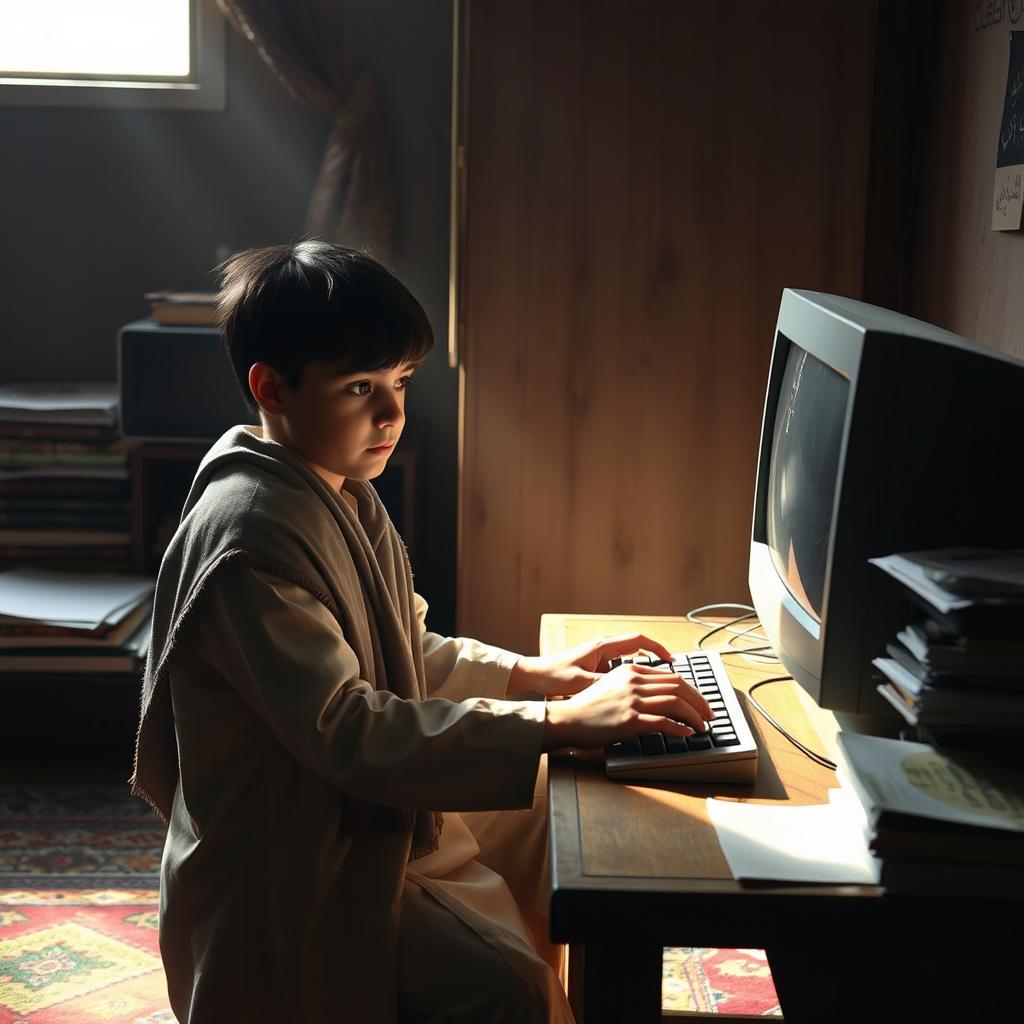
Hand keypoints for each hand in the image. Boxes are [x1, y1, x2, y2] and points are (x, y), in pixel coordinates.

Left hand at [506, 632, 676, 698]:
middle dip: (657, 658)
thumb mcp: (581, 682)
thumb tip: (626, 690)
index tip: (671, 660)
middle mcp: (603, 648)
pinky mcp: (595, 667)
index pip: (637, 641)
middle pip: (638, 647)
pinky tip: (637, 691)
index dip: (657, 649)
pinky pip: (621, 668)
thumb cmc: (553, 677)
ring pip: (630, 659)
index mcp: (602, 647)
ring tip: (660, 685)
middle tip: (673, 673)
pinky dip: (632, 676)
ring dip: (645, 668)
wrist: (533, 676)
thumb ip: (603, 684)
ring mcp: (600, 657)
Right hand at [540, 662, 714, 750]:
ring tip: (703, 726)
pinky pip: (664, 723)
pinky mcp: (630, 720)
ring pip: (676, 703)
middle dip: (700, 701)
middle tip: (709, 714)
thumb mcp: (612, 686)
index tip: (700, 702)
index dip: (692, 690)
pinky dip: (680, 728)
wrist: (567, 719)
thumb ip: (635, 685)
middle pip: (679, 687)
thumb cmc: (588, 707)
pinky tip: (687, 733)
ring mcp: (632, 700)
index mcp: (630, 671)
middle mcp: (633, 682)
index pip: (672, 676)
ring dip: (695, 716)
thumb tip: (661, 695)